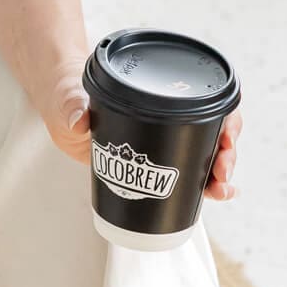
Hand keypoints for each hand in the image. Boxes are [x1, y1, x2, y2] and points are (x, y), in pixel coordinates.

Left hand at [44, 81, 242, 201]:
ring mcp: (160, 137)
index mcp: (155, 90)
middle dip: (225, 154)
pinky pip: (184, 170)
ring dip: (218, 173)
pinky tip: (212, 196)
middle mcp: (166, 112)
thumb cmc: (68, 92)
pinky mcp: (151, 159)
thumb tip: (78, 120)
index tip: (227, 138)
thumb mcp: (69, 96)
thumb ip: (72, 104)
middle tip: (221, 175)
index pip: (205, 99)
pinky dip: (202, 184)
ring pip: (203, 153)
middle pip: (212, 129)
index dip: (225, 118)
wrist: (59, 108)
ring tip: (220, 191)